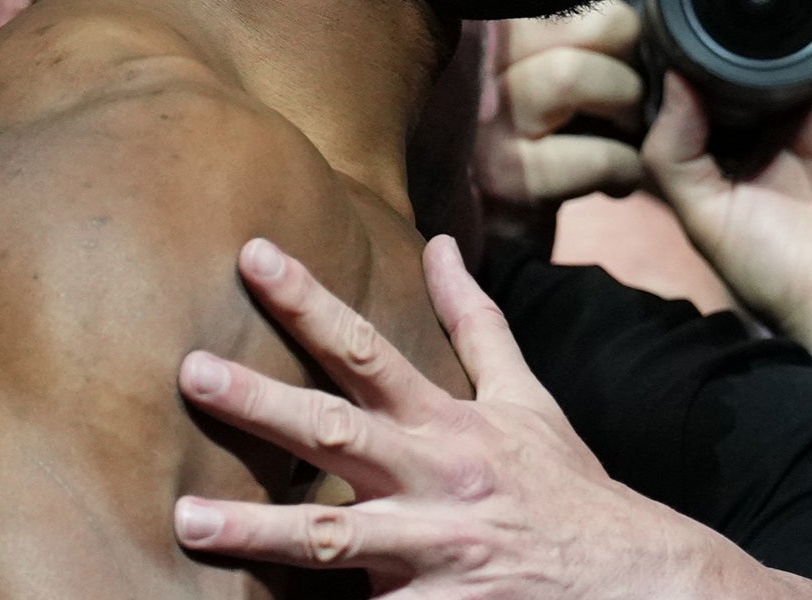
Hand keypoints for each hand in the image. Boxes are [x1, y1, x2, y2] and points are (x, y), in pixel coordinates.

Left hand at [172, 237, 792, 598]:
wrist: (624, 579)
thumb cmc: (559, 485)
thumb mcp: (523, 397)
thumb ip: (473, 322)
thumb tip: (440, 244)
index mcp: (449, 424)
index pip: (367, 349)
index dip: (309, 301)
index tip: (254, 256)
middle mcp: (435, 480)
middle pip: (338, 432)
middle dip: (262, 404)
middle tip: (190, 372)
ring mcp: (430, 553)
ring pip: (333, 538)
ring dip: (257, 530)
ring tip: (187, 520)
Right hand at [473, 0, 646, 226]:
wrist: (496, 241)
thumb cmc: (542, 136)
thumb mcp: (557, 56)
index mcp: (495, 31)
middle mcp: (479, 69)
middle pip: (568, 21)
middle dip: (622, 47)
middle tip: (632, 82)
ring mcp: (489, 125)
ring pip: (570, 77)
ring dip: (623, 104)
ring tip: (627, 128)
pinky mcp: (508, 181)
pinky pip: (587, 155)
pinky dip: (621, 167)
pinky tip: (618, 178)